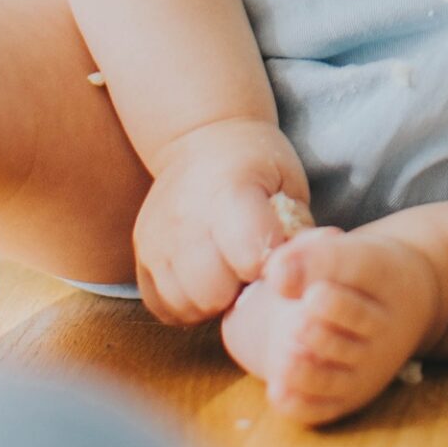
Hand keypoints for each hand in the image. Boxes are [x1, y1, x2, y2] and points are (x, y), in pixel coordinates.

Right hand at [133, 117, 313, 325]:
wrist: (200, 139)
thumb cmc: (256, 163)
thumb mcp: (289, 182)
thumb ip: (299, 229)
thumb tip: (307, 273)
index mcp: (230, 192)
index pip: (252, 258)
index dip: (272, 268)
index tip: (278, 258)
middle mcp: (185, 218)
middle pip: (214, 292)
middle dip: (239, 290)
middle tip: (250, 269)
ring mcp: (157, 240)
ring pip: (186, 305)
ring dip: (212, 301)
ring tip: (227, 272)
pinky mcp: (140, 255)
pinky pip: (163, 307)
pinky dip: (186, 303)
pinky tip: (203, 278)